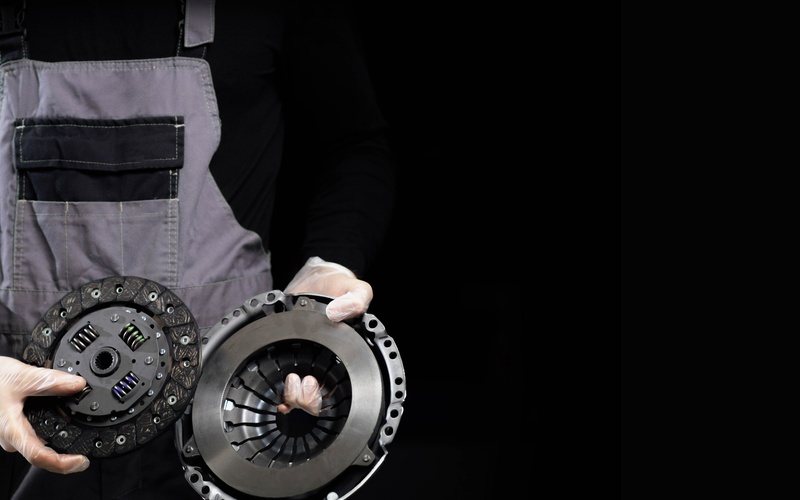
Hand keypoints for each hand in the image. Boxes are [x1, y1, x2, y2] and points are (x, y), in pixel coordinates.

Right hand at [0, 356, 89, 473]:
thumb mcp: (21, 376)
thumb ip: (51, 381)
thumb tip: (77, 384)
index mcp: (12, 430)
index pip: (39, 457)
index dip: (63, 464)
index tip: (81, 462)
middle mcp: (9, 437)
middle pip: (41, 454)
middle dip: (64, 456)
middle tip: (85, 454)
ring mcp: (9, 434)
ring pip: (36, 445)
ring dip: (57, 445)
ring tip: (77, 438)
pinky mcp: (12, 427)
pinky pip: (32, 436)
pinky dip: (49, 434)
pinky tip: (60, 425)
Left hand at [282, 257, 371, 414]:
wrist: (317, 282)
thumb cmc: (339, 291)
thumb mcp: (356, 290)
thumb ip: (355, 300)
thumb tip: (336, 313)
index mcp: (342, 357)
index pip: (338, 391)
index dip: (324, 396)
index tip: (312, 382)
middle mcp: (324, 366)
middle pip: (317, 404)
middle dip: (307, 401)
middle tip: (302, 382)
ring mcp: (304, 364)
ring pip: (298, 400)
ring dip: (293, 397)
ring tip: (291, 380)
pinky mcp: (286, 356)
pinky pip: (280, 385)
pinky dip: (278, 392)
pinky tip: (277, 387)